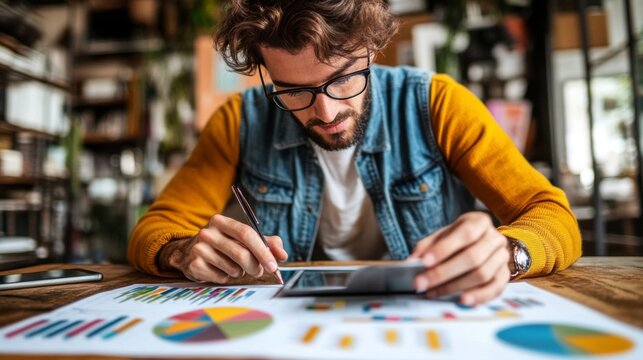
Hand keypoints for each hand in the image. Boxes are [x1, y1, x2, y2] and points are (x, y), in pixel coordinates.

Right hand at [158, 214, 287, 282]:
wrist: (187, 253)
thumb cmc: (221, 245)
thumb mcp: (240, 238)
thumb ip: (265, 243)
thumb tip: (282, 254)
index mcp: (221, 222)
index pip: (246, 233)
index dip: (263, 251)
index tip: (274, 265)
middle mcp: (208, 232)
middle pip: (241, 253)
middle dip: (255, 266)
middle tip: (259, 272)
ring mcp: (199, 249)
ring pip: (233, 268)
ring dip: (240, 272)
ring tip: (234, 267)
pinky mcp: (194, 265)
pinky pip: (221, 277)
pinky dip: (226, 278)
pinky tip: (220, 271)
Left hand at [409, 212, 510, 305]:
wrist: (485, 244)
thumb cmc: (459, 239)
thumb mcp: (443, 235)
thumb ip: (428, 246)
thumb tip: (412, 261)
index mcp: (479, 222)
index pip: (464, 234)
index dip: (444, 249)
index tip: (424, 262)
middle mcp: (495, 238)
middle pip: (473, 257)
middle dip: (444, 273)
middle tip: (421, 283)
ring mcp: (502, 258)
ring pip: (482, 274)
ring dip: (455, 286)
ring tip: (433, 292)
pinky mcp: (505, 276)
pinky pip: (494, 288)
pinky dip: (477, 296)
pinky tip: (461, 301)